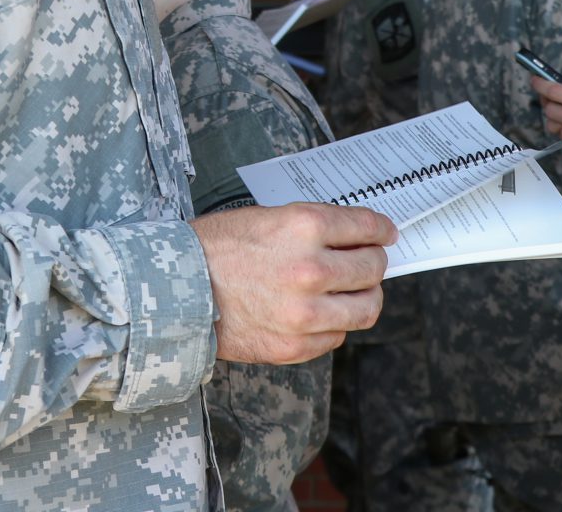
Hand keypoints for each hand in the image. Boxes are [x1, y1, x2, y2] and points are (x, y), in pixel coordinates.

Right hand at [193, 202, 395, 364]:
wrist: (176, 288)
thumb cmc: (216, 247)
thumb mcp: (268, 217)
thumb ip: (314, 228)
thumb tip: (356, 239)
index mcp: (305, 227)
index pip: (367, 227)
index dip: (381, 230)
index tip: (385, 234)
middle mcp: (311, 269)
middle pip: (373, 268)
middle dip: (375, 262)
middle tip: (369, 261)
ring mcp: (305, 312)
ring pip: (365, 309)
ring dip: (364, 297)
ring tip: (353, 293)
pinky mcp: (295, 344)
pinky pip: (336, 337)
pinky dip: (334, 324)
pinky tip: (319, 313)